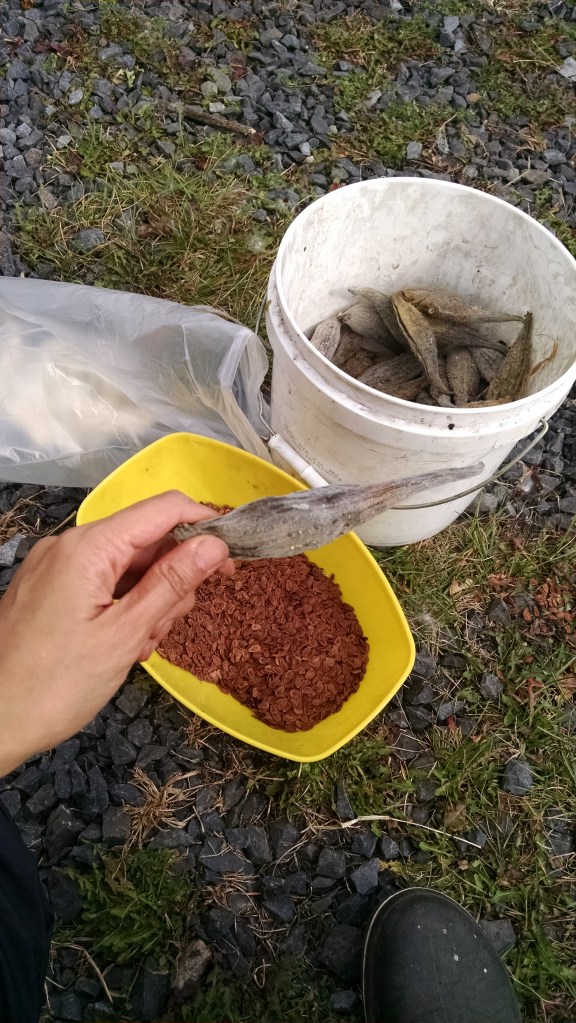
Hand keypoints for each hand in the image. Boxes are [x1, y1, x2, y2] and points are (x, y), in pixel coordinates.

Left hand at [0, 491, 232, 774]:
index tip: (234, 557)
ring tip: (141, 645)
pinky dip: (123, 606)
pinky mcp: (49, 589)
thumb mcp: (125, 636)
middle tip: (171, 626)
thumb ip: (172, 584)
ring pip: (126, 565)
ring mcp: (56, 567)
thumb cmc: (53, 686)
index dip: (204, 525)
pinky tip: (124, 644)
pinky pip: (102, 582)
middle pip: (145, 539)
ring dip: (149, 599)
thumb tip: (215, 544)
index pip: (163, 510)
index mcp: (88, 547)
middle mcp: (69, 546)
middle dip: (172, 577)